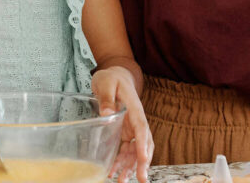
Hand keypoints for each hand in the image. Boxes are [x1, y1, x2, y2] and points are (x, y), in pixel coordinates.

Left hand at [92, 66, 153, 182]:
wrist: (116, 76)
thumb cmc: (111, 78)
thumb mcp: (105, 82)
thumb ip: (106, 97)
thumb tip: (107, 114)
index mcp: (134, 107)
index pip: (141, 126)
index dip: (143, 143)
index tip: (143, 159)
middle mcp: (136, 119)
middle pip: (144, 142)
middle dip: (142, 162)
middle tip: (140, 178)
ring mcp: (131, 127)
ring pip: (136, 150)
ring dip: (131, 166)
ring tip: (122, 180)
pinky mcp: (125, 132)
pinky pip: (127, 150)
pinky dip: (122, 162)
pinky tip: (114, 171)